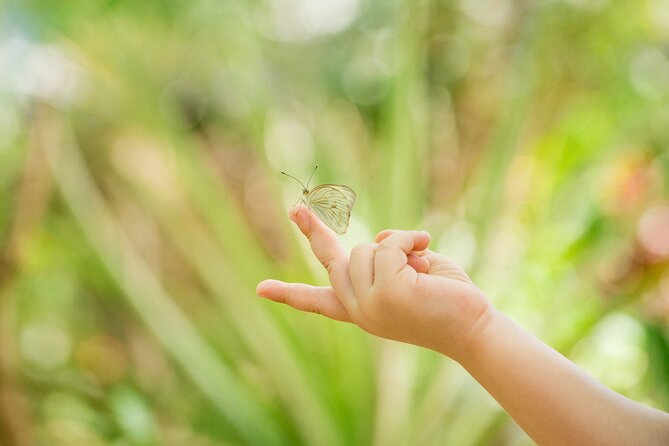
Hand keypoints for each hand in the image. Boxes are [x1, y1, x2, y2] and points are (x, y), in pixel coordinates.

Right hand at [256, 205, 494, 360]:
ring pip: (365, 249)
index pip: (317, 302)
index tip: (260, 290)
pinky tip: (425, 258)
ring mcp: (370, 304)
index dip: (289, 293)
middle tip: (294, 209)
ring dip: (398, 246)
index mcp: (362, 311)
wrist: (474, 330)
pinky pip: (388, 245)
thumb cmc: (446, 299)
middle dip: (313, 230)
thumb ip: (385, 257)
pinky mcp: (387, 292)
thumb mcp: (408, 271)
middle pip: (335, 258)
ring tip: (422, 268)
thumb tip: (379, 241)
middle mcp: (360, 310)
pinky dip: (409, 242)